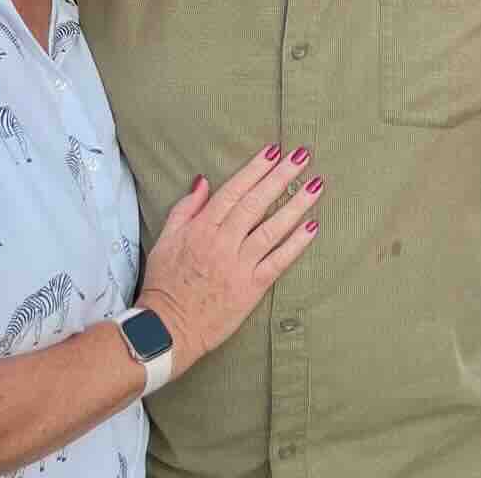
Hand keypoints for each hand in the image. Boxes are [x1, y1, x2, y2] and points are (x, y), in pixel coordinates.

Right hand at [136, 144, 323, 375]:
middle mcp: (222, 243)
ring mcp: (238, 265)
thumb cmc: (164, 284)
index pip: (233, 191)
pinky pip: (278, 261)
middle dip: (281, 177)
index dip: (255, 169)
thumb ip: (186, 209)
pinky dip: (296, 244)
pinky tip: (312, 226)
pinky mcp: (251, 288)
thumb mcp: (165, 240)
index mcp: (201, 229)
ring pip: (272, 229)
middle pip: (256, 203)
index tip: (274, 150)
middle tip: (302, 156)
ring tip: (316, 185)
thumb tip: (204, 180)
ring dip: (296, 205)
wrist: (167, 329)